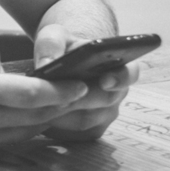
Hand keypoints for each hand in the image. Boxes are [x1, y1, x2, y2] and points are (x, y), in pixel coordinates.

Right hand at [0, 31, 88, 156]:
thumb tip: (8, 68)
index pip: (30, 94)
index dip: (61, 90)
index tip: (81, 84)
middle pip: (37, 115)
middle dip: (68, 105)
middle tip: (93, 95)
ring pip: (29, 130)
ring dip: (53, 118)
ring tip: (75, 105)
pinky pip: (13, 139)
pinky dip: (31, 128)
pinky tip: (44, 117)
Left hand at [32, 23, 138, 140]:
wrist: (59, 65)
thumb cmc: (61, 47)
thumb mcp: (54, 36)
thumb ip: (51, 44)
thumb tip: (46, 65)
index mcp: (118, 66)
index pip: (130, 74)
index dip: (120, 78)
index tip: (105, 80)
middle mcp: (116, 93)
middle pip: (104, 102)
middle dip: (80, 99)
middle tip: (57, 97)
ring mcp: (104, 114)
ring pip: (86, 120)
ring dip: (63, 113)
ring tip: (41, 104)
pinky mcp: (90, 131)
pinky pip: (75, 134)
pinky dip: (57, 125)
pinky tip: (39, 115)